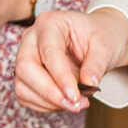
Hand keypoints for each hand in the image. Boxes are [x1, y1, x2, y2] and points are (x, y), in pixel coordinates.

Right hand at [13, 7, 127, 112]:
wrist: (96, 40)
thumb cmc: (98, 37)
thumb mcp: (105, 45)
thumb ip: (96, 64)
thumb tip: (89, 84)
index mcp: (50, 23)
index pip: (49, 52)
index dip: (60, 77)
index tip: (74, 96)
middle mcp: (31, 38)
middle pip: (25, 68)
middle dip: (49, 92)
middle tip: (73, 104)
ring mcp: (24, 56)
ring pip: (22, 86)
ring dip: (48, 102)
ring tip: (74, 104)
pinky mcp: (25, 75)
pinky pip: (26, 96)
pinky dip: (44, 105)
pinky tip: (64, 102)